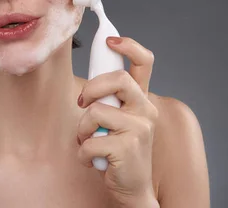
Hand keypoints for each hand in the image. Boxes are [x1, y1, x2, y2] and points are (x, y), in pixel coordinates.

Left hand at [76, 36, 158, 206]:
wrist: (133, 188)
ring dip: (82, 130)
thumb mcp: (119, 121)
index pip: (144, 62)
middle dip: (91, 88)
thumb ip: (110, 101)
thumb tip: (88, 86)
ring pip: (96, 111)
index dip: (129, 45)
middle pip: (118, 79)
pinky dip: (83, 153)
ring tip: (88, 142)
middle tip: (82, 103)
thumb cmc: (120, 152)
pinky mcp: (128, 147)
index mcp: (143, 99)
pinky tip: (93, 161)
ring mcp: (140, 128)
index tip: (110, 40)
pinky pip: (90, 141)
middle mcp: (146, 109)